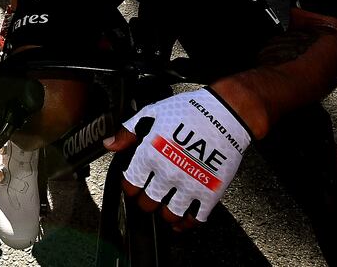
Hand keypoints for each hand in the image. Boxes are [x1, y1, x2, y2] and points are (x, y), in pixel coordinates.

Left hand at [102, 88, 251, 227]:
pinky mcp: (210, 192)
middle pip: (147, 204)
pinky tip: (183, 221)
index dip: (130, 187)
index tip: (134, 184)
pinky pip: (196, 219)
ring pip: (169, 215)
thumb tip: (111, 144)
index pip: (130, 185)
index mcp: (150, 155)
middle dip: (145, 201)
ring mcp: (189, 185)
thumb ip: (128, 130)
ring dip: (165, 214)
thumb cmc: (190, 111)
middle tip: (150, 195)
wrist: (225, 114)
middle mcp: (167, 173)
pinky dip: (187, 224)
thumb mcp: (152, 112)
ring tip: (166, 205)